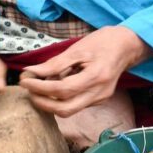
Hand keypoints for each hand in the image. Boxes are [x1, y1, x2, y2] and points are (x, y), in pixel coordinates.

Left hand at [19, 26, 150, 116]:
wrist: (127, 46)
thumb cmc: (102, 42)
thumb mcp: (78, 48)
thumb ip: (55, 63)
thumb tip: (31, 72)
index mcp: (96, 77)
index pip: (62, 90)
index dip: (41, 88)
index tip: (25, 81)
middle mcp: (99, 93)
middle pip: (65, 109)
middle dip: (43, 103)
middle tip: (28, 91)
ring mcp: (100, 99)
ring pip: (70, 110)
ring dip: (50, 103)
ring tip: (36, 90)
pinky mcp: (98, 100)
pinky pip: (76, 105)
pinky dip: (60, 99)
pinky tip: (53, 88)